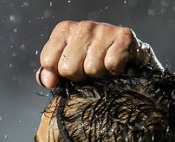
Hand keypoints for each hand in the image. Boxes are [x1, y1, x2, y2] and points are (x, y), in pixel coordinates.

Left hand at [35, 20, 161, 88]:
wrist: (127, 53)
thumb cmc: (91, 59)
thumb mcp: (65, 64)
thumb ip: (49, 73)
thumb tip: (49, 82)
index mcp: (64, 30)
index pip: (48, 61)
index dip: (59, 73)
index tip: (71, 69)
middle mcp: (82, 27)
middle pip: (68, 69)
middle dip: (79, 76)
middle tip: (88, 69)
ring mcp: (103, 29)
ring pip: (91, 69)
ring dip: (98, 75)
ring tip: (103, 66)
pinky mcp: (124, 37)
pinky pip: (112, 64)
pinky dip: (115, 71)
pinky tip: (116, 65)